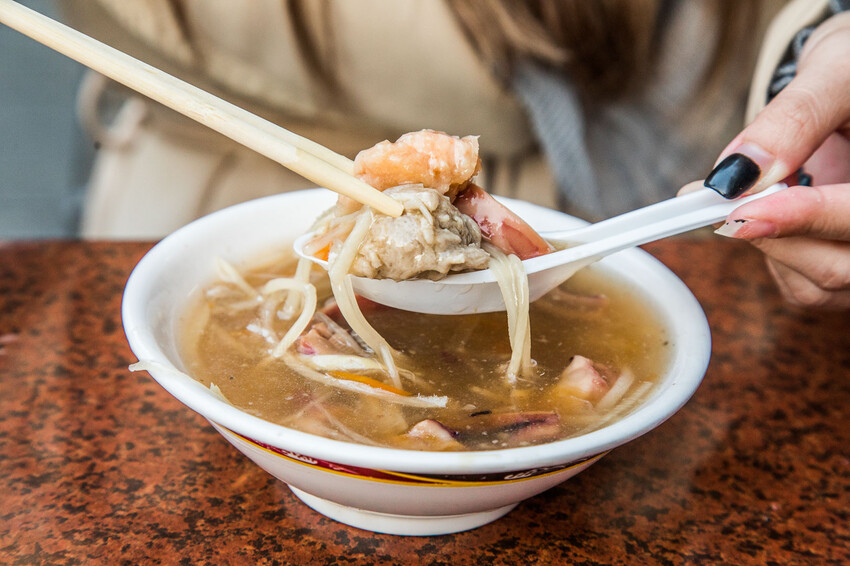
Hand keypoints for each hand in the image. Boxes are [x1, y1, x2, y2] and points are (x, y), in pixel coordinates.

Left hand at [702, 13, 849, 308]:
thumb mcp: (835, 73)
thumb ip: (794, 120)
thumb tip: (738, 174)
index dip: (804, 218)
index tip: (742, 212)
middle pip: (838, 267)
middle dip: (771, 233)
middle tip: (712, 199)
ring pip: (817, 284)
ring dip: (765, 241)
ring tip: (742, 194)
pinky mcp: (845, 268)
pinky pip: (803, 285)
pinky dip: (769, 250)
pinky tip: (763, 212)